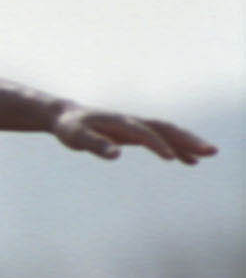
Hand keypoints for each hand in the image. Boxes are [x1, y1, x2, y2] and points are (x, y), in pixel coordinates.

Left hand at [49, 104, 215, 163]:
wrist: (67, 116)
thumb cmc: (70, 128)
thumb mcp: (77, 137)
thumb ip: (95, 145)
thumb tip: (115, 154)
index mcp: (120, 123)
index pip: (144, 134)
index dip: (157, 145)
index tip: (171, 158)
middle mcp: (133, 122)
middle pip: (166, 129)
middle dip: (187, 140)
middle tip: (210, 151)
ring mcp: (137, 126)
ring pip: (168, 132)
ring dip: (188, 142)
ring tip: (208, 155)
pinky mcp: (136, 133)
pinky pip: (162, 139)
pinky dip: (177, 148)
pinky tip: (190, 160)